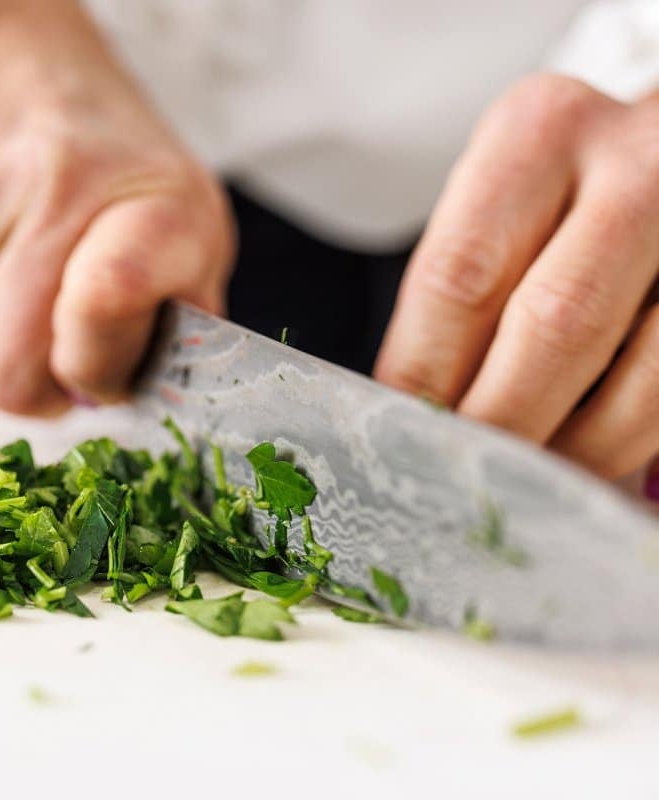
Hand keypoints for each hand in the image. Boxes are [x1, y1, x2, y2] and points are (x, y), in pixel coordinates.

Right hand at [0, 0, 232, 414]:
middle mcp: (42, 191)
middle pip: (7, 375)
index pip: (105, 306)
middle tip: (56, 358)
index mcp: (140, 196)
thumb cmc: (109, 161)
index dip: (99, 367)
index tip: (106, 362)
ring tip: (17, 319)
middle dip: (37, 391)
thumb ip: (185, 318)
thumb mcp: (188, 222)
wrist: (5, 58)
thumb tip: (130, 399)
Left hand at [376, 74, 658, 478]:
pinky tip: (591, 465)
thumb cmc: (571, 191)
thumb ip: (466, 291)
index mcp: (539, 133)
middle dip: (500, 422)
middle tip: (459, 482)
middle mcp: (640, 161)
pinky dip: (633, 445)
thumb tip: (410, 410)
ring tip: (527, 488)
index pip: (459, 275)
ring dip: (577, 451)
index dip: (423, 375)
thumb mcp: (507, 202)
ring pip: (646, 375)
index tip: (399, 434)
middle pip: (554, 322)